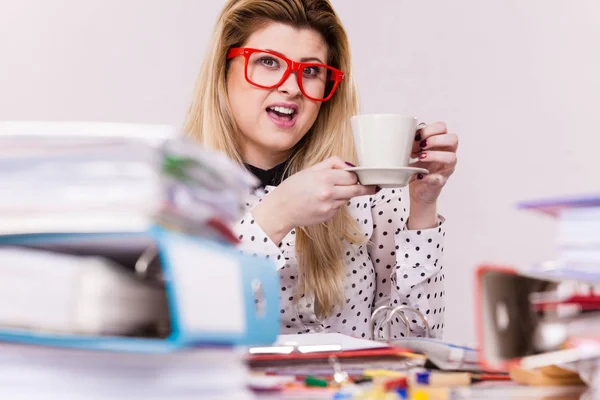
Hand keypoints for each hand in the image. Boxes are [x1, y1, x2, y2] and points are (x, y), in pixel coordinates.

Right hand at [252, 156, 375, 242]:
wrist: (281, 209)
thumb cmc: (292, 188)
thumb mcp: (310, 169)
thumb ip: (332, 164)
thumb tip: (349, 166)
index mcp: (325, 178)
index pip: (352, 176)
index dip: (357, 176)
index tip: (363, 176)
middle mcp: (329, 193)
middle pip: (356, 190)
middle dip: (365, 188)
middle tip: (374, 187)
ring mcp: (329, 206)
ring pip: (347, 199)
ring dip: (344, 195)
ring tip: (327, 192)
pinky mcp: (328, 216)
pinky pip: (338, 207)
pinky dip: (335, 203)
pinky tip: (321, 202)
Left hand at [409, 122, 457, 205]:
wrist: (414, 186)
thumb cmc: (415, 164)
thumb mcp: (412, 149)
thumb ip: (413, 139)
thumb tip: (408, 131)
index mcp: (440, 142)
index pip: (443, 128)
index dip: (431, 129)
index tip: (417, 136)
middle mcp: (447, 153)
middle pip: (453, 139)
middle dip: (436, 140)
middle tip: (422, 145)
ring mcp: (445, 168)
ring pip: (451, 158)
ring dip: (434, 156)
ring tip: (420, 158)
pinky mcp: (440, 181)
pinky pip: (439, 179)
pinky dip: (428, 177)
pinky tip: (419, 175)